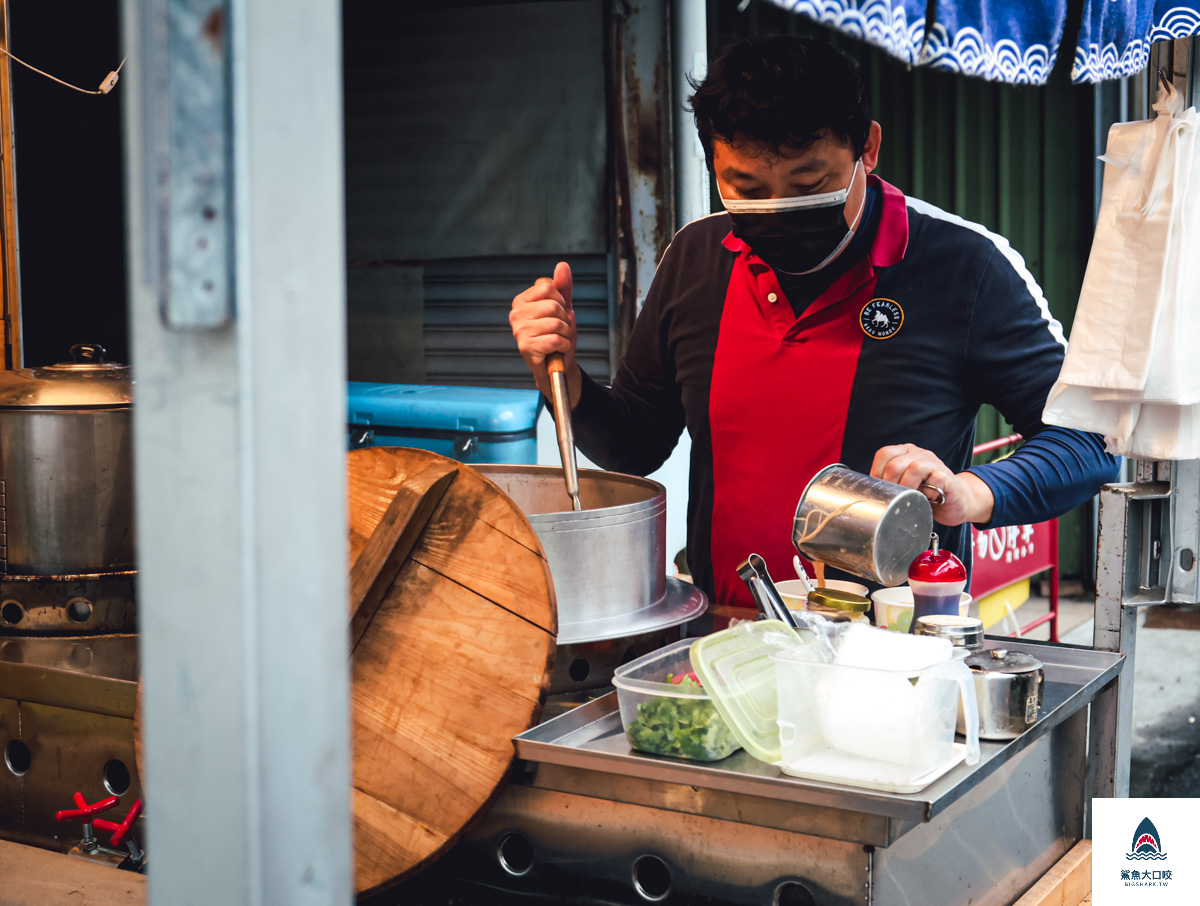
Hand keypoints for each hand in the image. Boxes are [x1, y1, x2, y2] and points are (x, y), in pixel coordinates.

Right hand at [509, 261, 580, 405]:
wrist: (555, 364)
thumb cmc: (557, 334)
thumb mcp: (563, 308)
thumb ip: (563, 287)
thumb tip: (562, 265)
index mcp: (522, 301)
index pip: (548, 287)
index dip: (561, 301)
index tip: (559, 312)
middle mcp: (516, 314)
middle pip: (553, 305)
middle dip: (565, 319)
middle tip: (561, 329)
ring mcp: (519, 330)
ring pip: (556, 323)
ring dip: (567, 334)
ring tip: (560, 339)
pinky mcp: (525, 347)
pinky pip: (555, 340)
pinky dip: (565, 346)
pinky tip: (559, 350)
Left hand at [870, 443, 994, 525]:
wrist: (958, 502)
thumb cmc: (927, 495)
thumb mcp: (904, 484)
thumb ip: (890, 482)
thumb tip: (870, 489)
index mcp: (906, 453)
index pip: (884, 454)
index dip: (877, 473)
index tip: (880, 489)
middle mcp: (920, 454)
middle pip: (895, 463)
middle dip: (890, 484)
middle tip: (894, 497)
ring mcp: (935, 464)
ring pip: (914, 468)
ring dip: (908, 487)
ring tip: (910, 497)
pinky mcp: (948, 477)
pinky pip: (936, 478)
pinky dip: (928, 491)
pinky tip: (928, 498)